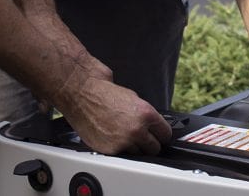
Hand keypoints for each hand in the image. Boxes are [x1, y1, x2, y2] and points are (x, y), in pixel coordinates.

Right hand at [57, 77, 172, 154]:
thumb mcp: (133, 98)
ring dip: (134, 148)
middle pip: (154, 148)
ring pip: (138, 155)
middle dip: (150, 143)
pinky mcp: (109, 150)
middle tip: (143, 137)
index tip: (159, 135)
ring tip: (125, 135)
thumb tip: (152, 126)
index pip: (166, 134)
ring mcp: (122, 142)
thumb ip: (145, 115)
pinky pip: (121, 156)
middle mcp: (136, 130)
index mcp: (146, 114)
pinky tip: (114, 137)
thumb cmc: (104, 93)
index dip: (162, 134)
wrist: (82, 94)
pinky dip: (119, 149)